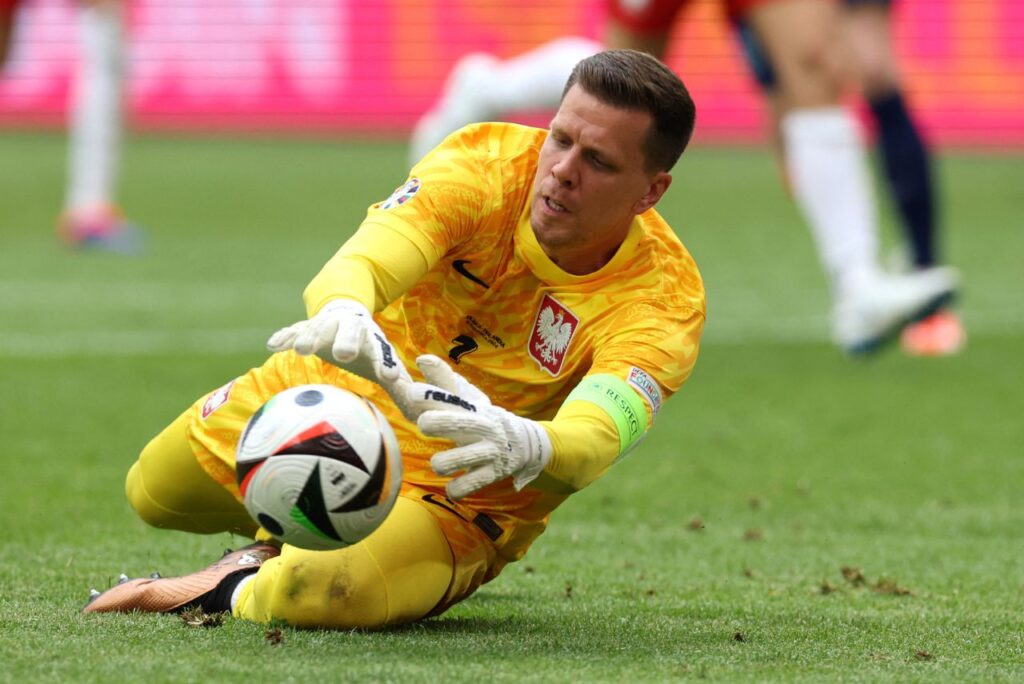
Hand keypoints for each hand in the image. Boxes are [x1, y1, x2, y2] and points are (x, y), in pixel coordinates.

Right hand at [267, 299, 413, 401]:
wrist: (345, 312)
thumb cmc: (368, 348)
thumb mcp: (384, 363)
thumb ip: (399, 386)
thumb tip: (419, 415)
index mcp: (374, 340)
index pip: (384, 353)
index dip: (387, 365)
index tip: (391, 377)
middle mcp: (352, 328)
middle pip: (353, 332)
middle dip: (349, 341)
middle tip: (344, 355)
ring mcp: (328, 325)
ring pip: (320, 327)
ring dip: (311, 337)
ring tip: (302, 350)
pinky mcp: (306, 326)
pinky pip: (294, 330)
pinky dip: (285, 336)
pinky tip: (273, 345)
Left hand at [413, 355, 551, 499]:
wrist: (527, 444)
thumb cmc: (484, 418)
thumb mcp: (468, 399)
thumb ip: (443, 381)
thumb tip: (421, 358)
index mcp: (473, 407)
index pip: (451, 397)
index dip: (431, 395)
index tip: (411, 392)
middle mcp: (482, 427)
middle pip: (459, 423)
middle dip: (438, 422)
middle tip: (424, 423)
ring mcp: (489, 451)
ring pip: (459, 459)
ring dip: (442, 462)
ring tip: (439, 463)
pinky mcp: (492, 474)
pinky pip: (469, 485)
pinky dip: (456, 488)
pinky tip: (452, 485)